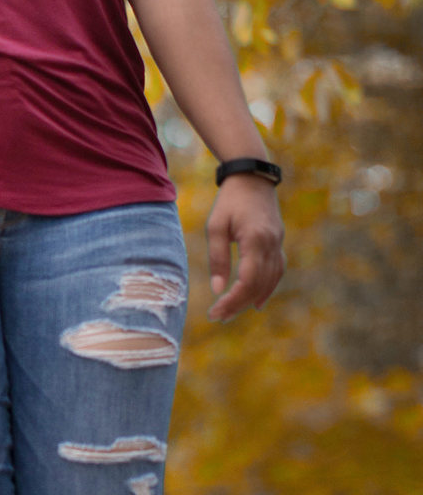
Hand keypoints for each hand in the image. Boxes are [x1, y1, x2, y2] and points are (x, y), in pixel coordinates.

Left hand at [206, 176, 285, 321]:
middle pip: (259, 285)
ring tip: (233, 312)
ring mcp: (278, 244)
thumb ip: (218, 258)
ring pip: (270, 280)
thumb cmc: (230, 200)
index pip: (247, 280)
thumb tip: (217, 289)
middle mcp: (271, 244)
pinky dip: (267, 288)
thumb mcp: (216, 226)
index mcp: (255, 240)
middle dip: (239, 304)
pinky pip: (277, 271)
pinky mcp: (278, 242)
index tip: (216, 311)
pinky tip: (257, 301)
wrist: (252, 178)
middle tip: (219, 317)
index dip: (232, 300)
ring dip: (252, 299)